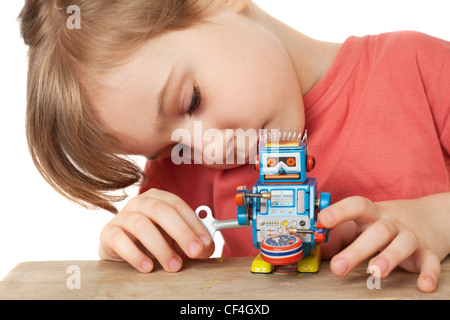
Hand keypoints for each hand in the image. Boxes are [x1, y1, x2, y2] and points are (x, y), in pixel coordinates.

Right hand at [99, 188, 213, 272]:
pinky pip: (120, 240)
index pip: (177, 204)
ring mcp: (122, 216)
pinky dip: (135, 255)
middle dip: (181, 232)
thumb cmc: (153, 241)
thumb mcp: (175, 239)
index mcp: (157, 198)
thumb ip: (191, 241)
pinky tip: (148, 267)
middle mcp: (139, 202)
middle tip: (194, 252)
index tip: (204, 243)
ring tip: (173, 266)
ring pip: (141, 225)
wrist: (122, 251)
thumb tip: (205, 248)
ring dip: (161, 247)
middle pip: (161, 210)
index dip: (193, 223)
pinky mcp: (108, 233)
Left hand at [319, 194, 449, 292]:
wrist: (433, 216)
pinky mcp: (429, 252)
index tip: (323, 219)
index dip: (340, 210)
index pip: (357, 205)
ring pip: (404, 242)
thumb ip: (342, 233)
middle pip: (378, 231)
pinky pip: (431, 262)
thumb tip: (318, 247)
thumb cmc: (389, 222)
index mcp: (373, 214)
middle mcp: (392, 222)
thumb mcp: (366, 221)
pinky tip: (423, 285)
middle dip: (357, 249)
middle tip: (338, 267)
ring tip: (376, 271)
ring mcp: (411, 235)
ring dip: (390, 256)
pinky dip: (429, 273)